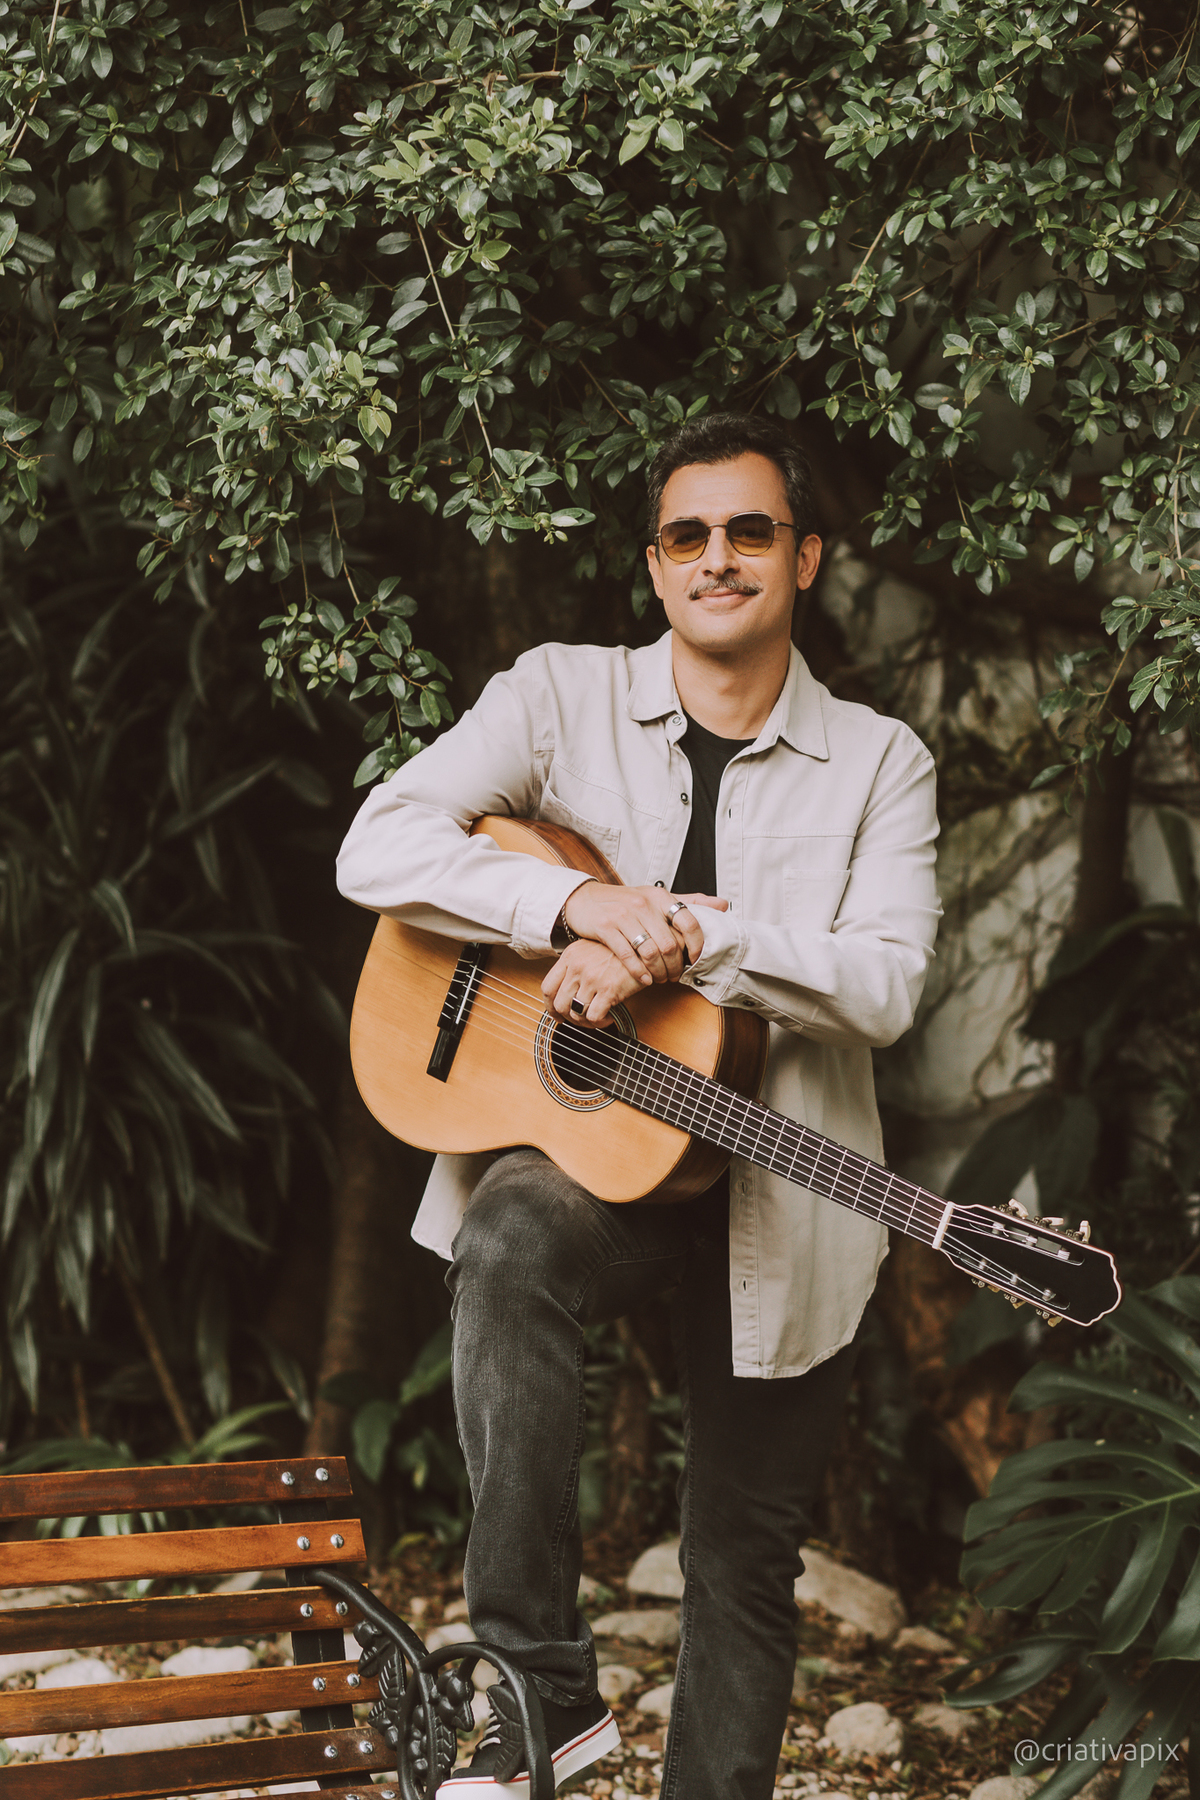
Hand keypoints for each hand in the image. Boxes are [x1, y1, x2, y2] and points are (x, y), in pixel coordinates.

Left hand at [542, 939, 647, 1027]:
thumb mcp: (592, 950)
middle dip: (569, 1018)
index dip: (550, 1006)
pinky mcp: (608, 989)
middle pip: (559, 1004)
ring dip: (586, 1022)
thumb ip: (576, 966)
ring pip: (575, 1013)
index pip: (547, 987)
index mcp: (570, 955)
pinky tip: (609, 1016)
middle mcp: (577, 966)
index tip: (558, 1014)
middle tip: (580, 1020)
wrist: (645, 947)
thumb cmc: (621, 951)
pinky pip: (593, 1017)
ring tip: (598, 1018)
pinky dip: (600, 1022)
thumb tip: (566, 992)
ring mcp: (592, 978)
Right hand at [562, 882, 727, 987]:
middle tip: (675, 976)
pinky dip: (639, 972)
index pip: (689, 920)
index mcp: (660, 896)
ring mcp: (623, 915)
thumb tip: (723, 905)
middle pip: (670, 943)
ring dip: (658, 972)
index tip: (695, 959)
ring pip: (650, 952)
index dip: (696, 944)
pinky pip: (627, 955)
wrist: (584, 899)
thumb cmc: (624, 902)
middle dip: (675, 966)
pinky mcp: (605, 927)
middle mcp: (643, 904)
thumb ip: (689, 902)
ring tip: (660, 979)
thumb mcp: (656, 898)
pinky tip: (644, 979)